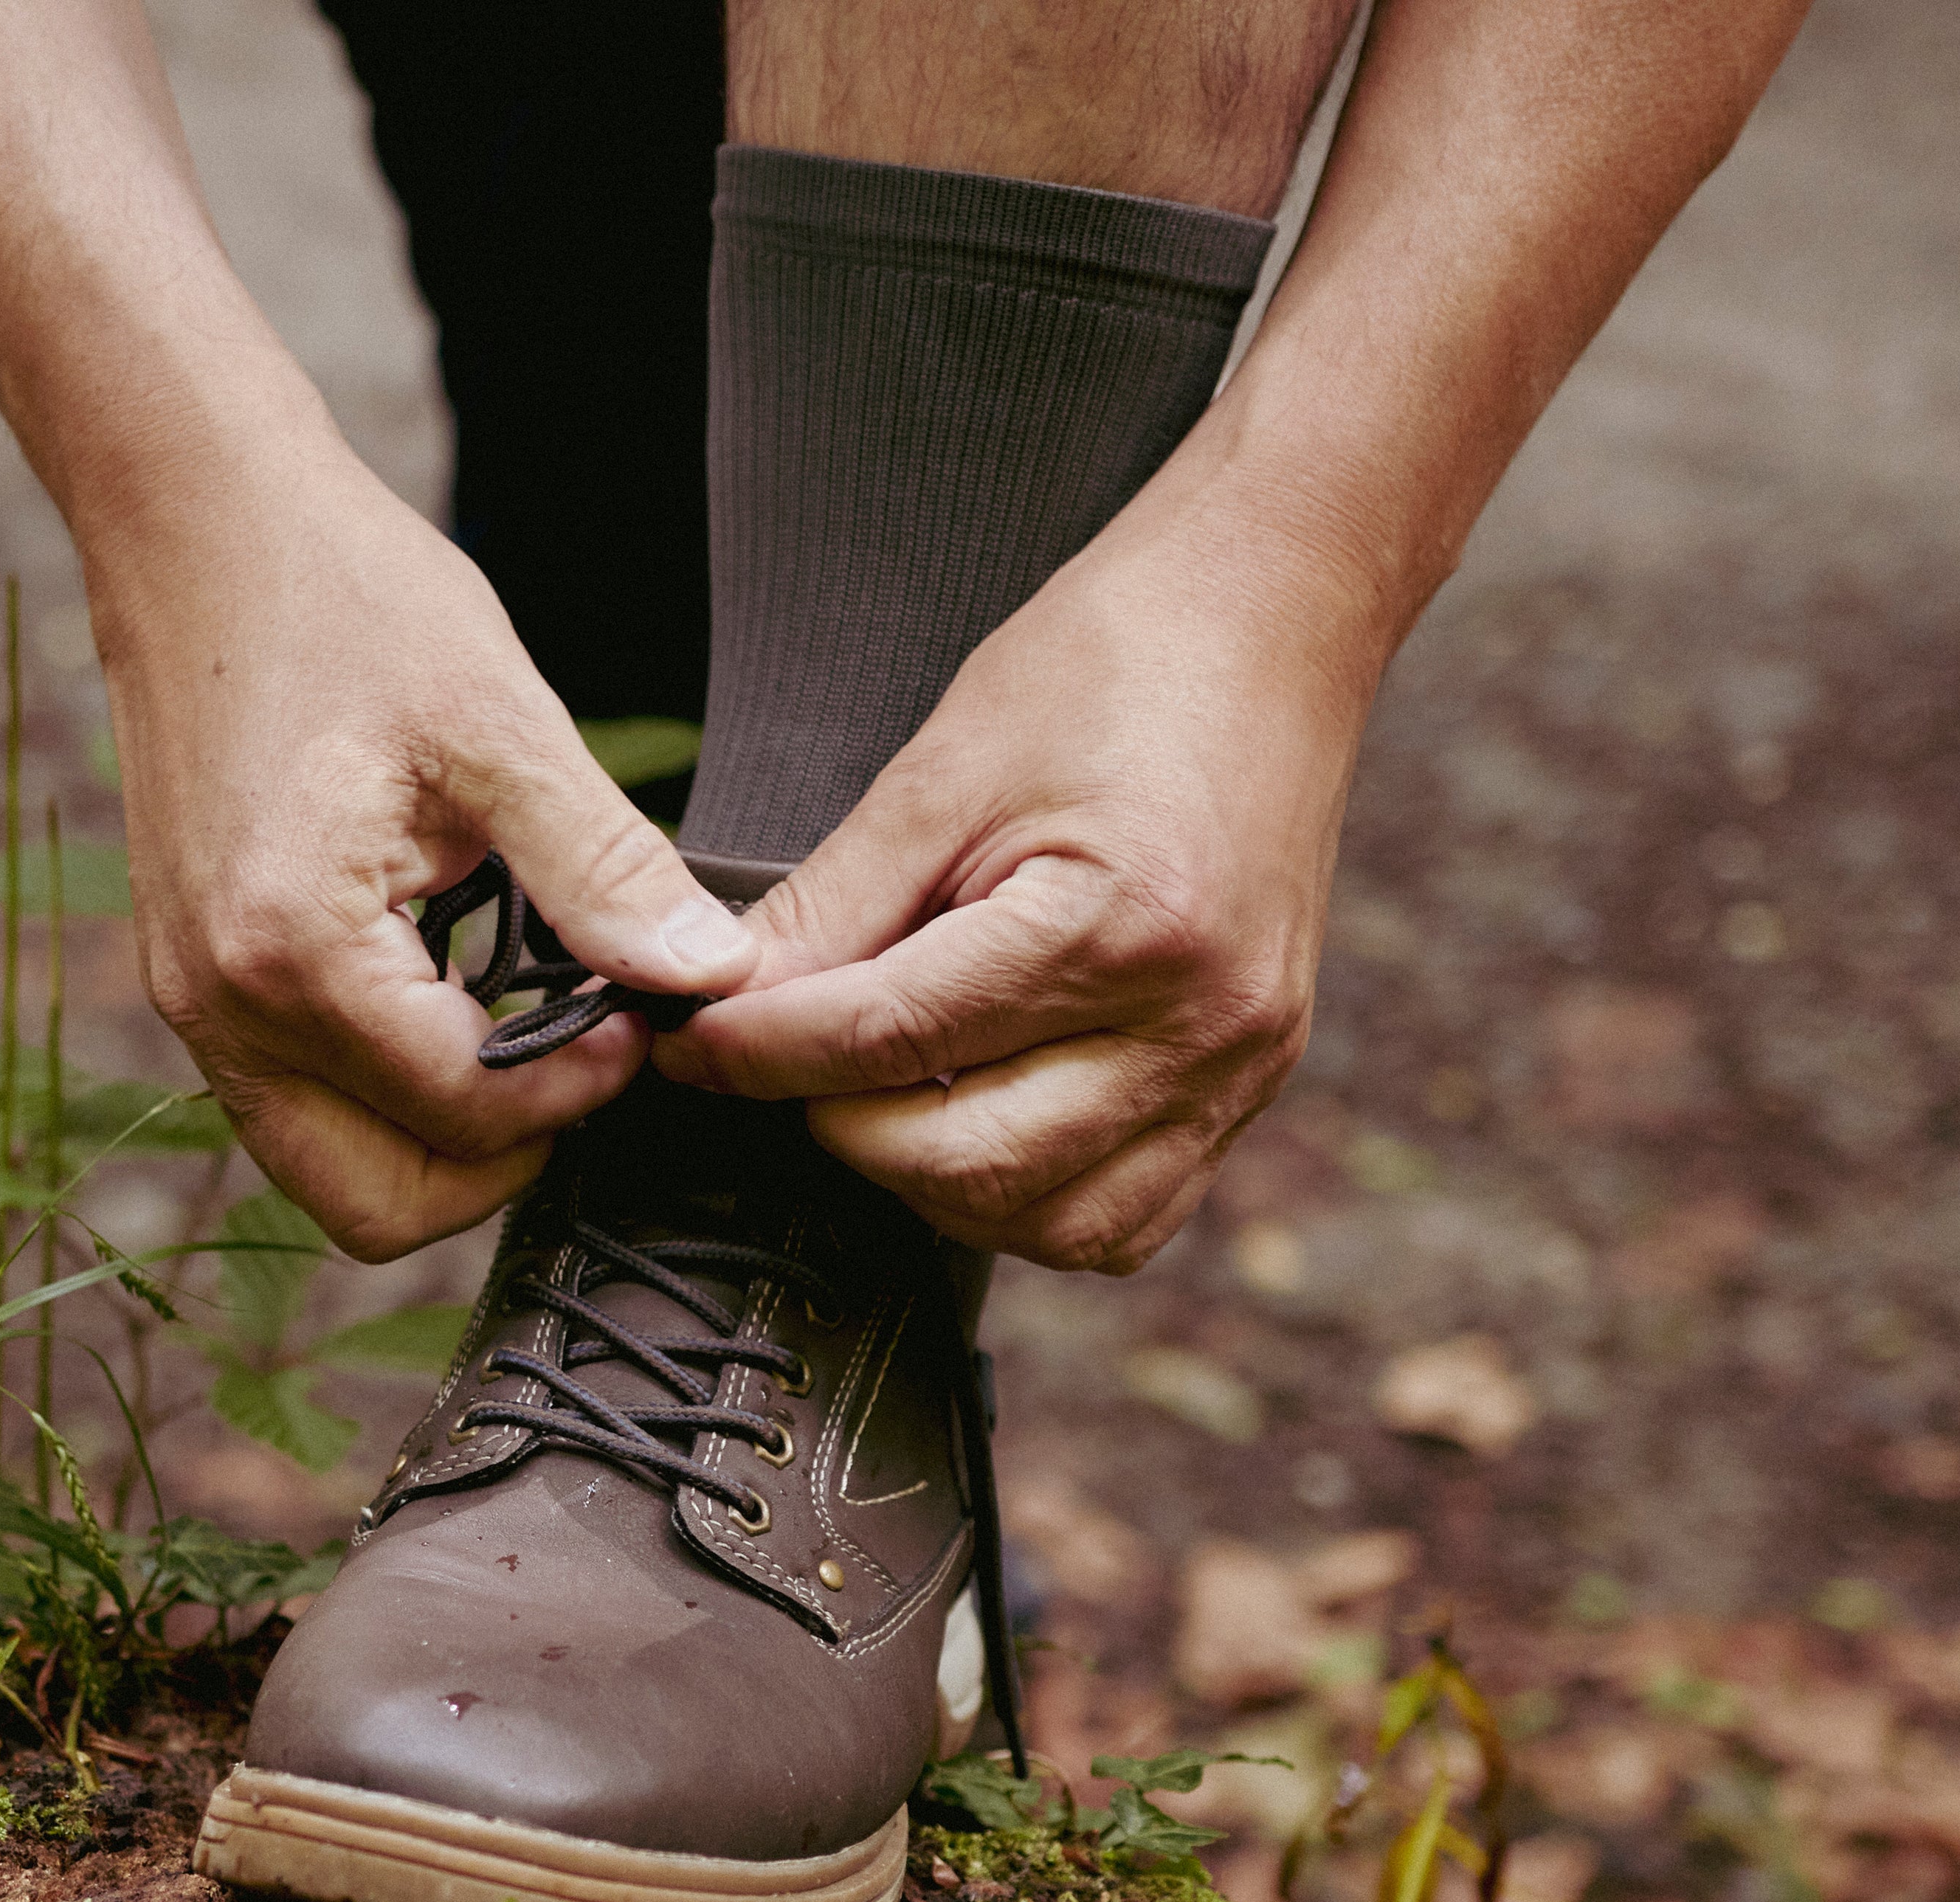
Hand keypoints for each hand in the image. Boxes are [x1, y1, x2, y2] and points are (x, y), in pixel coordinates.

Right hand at [88, 445, 750, 1260]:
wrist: (196, 520)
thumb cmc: (340, 596)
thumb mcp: (500, 725)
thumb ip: (604, 868)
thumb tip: (708, 974)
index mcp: (293, 950)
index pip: (462, 1115)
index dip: (578, 1088)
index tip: (639, 1015)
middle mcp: (220, 1003)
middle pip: (377, 1204)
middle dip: (501, 1157)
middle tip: (582, 1059)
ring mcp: (192, 999)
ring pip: (329, 1168)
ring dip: (437, 1133)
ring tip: (519, 1026)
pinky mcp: (192, 977)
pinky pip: (293, 1102)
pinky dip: (380, 1087)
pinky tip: (449, 989)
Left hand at [650, 509, 1376, 1272]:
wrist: (1270, 621)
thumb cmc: (1112, 667)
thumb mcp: (943, 772)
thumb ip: (833, 912)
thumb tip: (724, 1010)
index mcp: (1120, 925)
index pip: (893, 1040)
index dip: (764, 1054)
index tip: (690, 1045)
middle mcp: (1199, 1021)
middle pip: (969, 1165)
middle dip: (843, 1126)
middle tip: (785, 1061)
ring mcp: (1241, 1066)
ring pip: (1051, 1222)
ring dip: (935, 1184)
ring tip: (882, 1091)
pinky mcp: (1253, 1083)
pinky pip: (1126, 1215)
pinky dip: (1032, 1199)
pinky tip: (977, 1123)